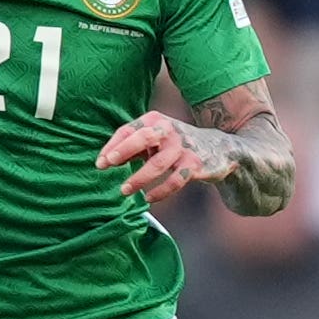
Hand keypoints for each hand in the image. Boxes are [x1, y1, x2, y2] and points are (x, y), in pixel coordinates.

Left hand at [97, 111, 228, 203]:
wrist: (217, 147)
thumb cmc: (173, 144)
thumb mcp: (151, 140)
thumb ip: (129, 147)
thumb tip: (105, 161)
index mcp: (154, 120)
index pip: (128, 130)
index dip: (112, 146)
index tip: (100, 164)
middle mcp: (168, 130)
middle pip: (144, 137)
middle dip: (124, 150)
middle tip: (108, 164)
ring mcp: (183, 147)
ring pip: (159, 163)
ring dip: (139, 178)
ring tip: (124, 190)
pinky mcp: (195, 164)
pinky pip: (175, 180)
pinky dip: (161, 191)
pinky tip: (148, 198)